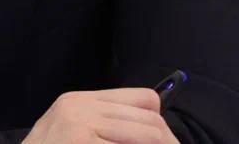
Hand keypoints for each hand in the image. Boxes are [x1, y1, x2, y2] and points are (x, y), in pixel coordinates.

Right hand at [22, 88, 176, 143]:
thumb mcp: (71, 130)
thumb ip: (103, 123)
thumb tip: (154, 131)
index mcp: (81, 100)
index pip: (144, 100)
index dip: (159, 124)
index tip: (162, 143)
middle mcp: (81, 108)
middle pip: (150, 121)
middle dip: (166, 143)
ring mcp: (81, 127)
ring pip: (148, 136)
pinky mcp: (81, 143)